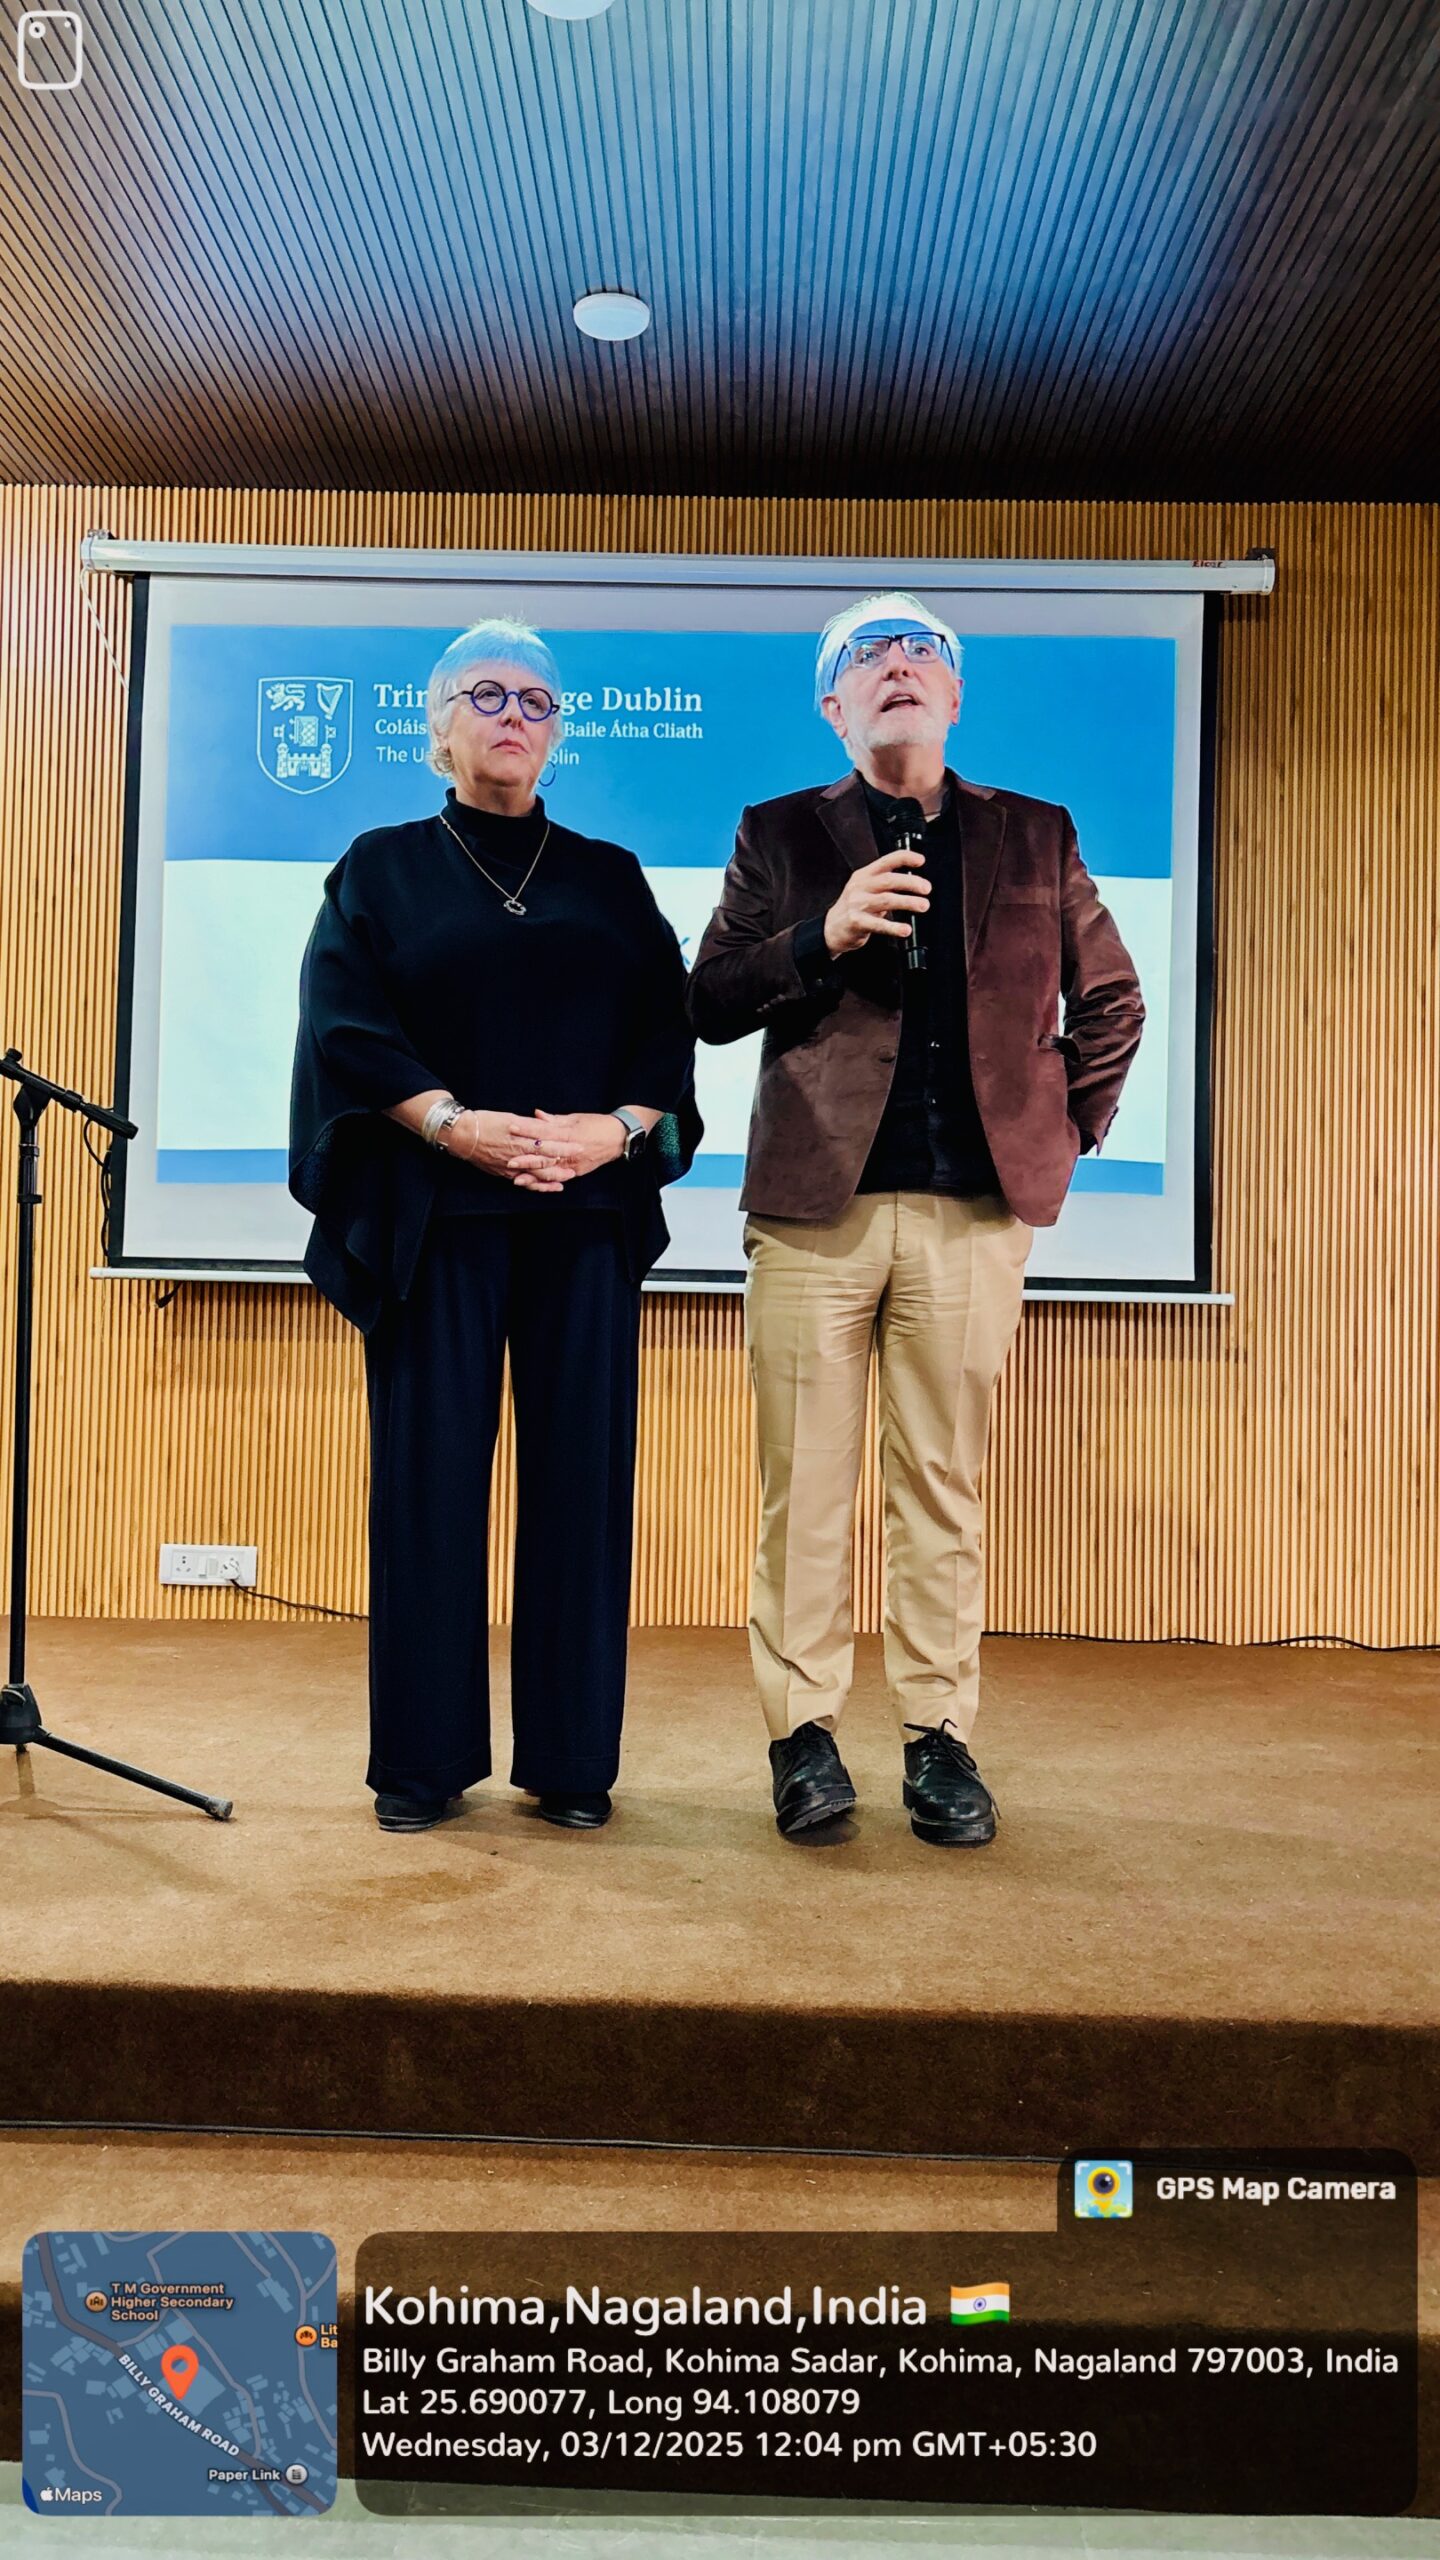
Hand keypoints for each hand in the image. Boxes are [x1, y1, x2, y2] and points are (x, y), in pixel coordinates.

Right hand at [443, 1109, 568, 1195]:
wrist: (462, 1135)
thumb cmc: (485, 1122)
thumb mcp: (510, 1118)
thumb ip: (529, 1124)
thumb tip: (545, 1125)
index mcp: (521, 1138)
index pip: (549, 1143)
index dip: (565, 1146)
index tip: (579, 1145)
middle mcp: (518, 1154)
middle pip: (546, 1161)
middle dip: (564, 1163)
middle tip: (578, 1166)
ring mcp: (511, 1166)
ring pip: (537, 1174)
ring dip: (553, 1177)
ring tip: (567, 1179)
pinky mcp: (504, 1173)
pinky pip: (524, 1182)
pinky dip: (536, 1185)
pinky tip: (546, 1187)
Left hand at [512, 1108, 626, 1186]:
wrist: (619, 1138)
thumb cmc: (598, 1124)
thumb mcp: (576, 1118)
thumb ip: (554, 1119)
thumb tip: (536, 1114)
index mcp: (569, 1133)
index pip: (544, 1132)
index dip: (527, 1130)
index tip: (512, 1128)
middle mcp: (571, 1151)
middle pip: (545, 1155)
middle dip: (526, 1158)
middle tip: (508, 1160)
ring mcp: (574, 1164)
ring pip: (550, 1171)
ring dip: (533, 1176)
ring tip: (516, 1178)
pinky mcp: (577, 1172)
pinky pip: (559, 1178)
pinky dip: (546, 1183)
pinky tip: (535, 1186)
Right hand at [823, 850, 930, 954]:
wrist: (831, 929)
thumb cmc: (853, 908)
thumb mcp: (865, 889)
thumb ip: (885, 884)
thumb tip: (914, 881)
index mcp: (864, 875)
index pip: (886, 861)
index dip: (904, 858)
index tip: (920, 861)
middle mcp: (860, 887)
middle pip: (888, 880)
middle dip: (910, 882)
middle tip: (926, 888)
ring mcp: (857, 904)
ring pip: (886, 900)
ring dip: (907, 902)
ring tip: (923, 905)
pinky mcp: (856, 922)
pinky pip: (878, 925)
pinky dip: (894, 927)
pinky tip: (905, 930)